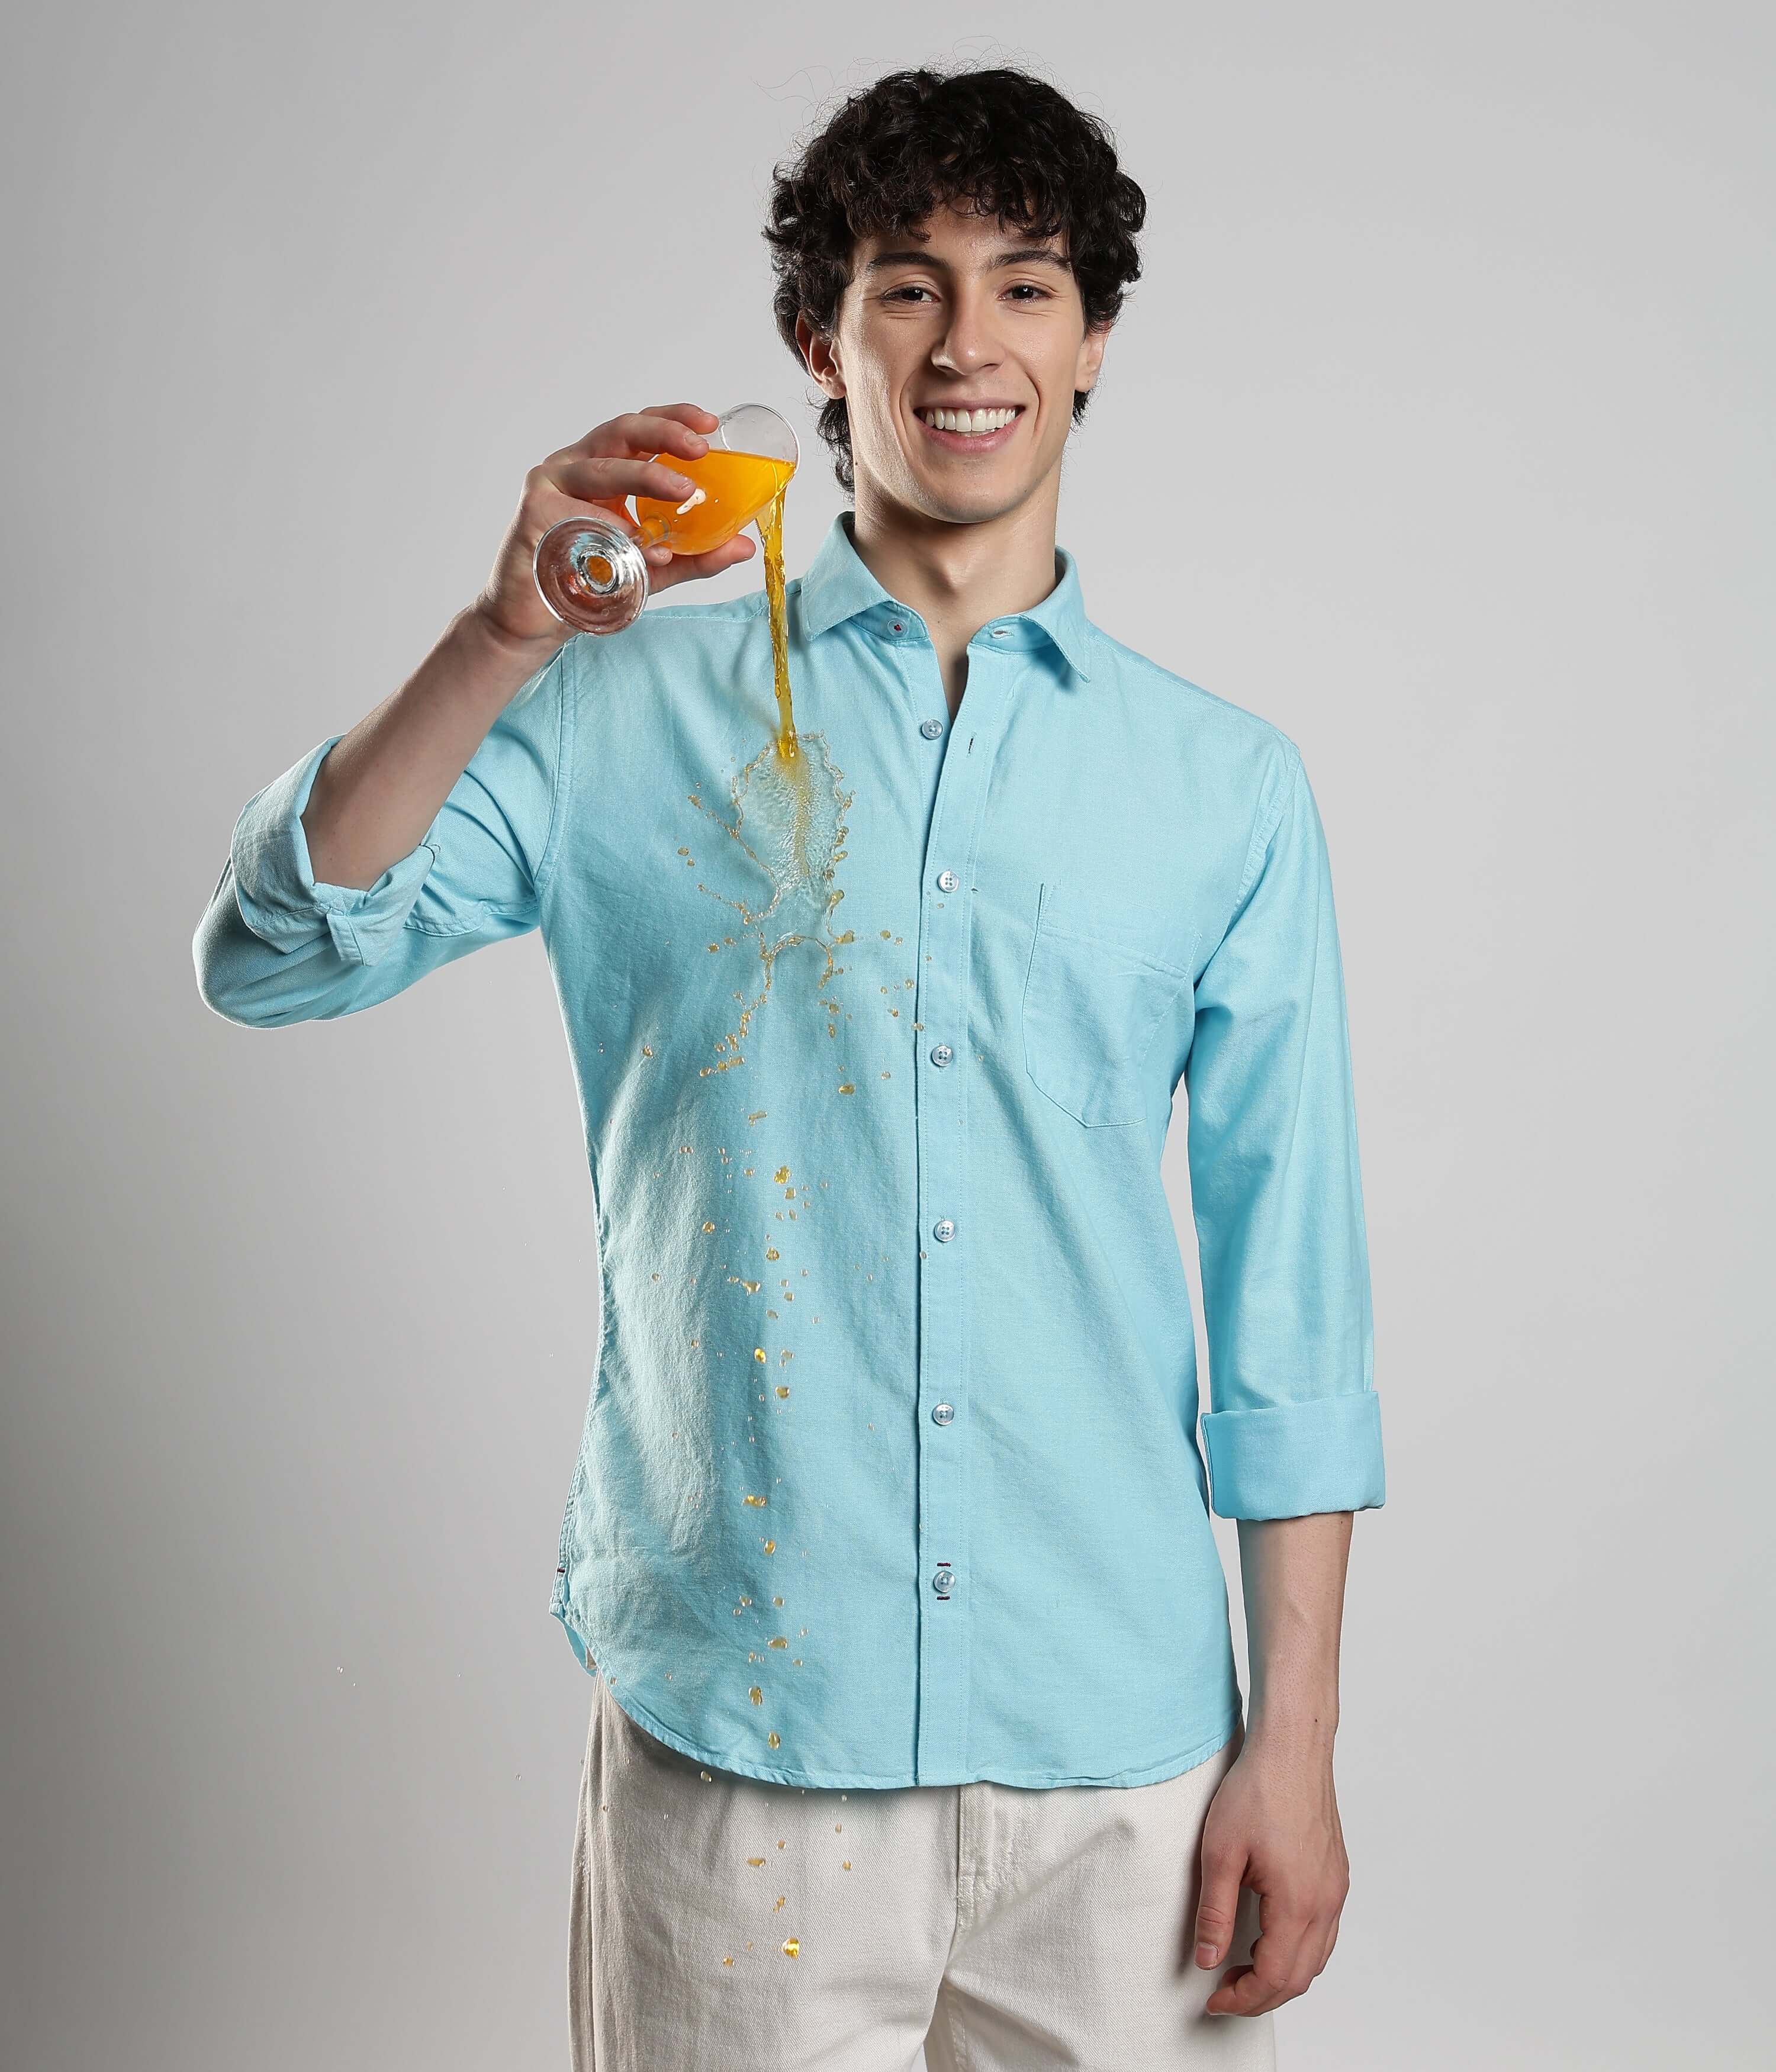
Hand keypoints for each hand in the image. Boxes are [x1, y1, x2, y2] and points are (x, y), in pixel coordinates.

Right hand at [471, 404, 758, 649]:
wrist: (537, 620)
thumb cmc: (590, 584)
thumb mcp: (654, 567)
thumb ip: (695, 554)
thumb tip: (745, 545)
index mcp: (604, 469)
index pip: (641, 430)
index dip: (674, 418)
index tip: (710, 424)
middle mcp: (576, 466)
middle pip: (621, 431)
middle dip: (664, 433)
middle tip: (700, 449)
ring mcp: (551, 485)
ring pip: (602, 468)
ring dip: (645, 475)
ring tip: (682, 489)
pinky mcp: (534, 512)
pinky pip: (579, 512)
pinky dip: (609, 524)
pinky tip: (631, 541)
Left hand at [1191, 1728, 1349, 2016]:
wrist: (1292, 1749)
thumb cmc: (1257, 1790)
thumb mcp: (1220, 1853)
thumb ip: (1215, 1913)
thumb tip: (1207, 1959)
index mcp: (1298, 1903)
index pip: (1274, 1976)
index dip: (1242, 1997)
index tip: (1214, 1998)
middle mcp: (1326, 1903)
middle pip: (1300, 1977)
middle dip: (1261, 1996)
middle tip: (1225, 1993)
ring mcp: (1336, 1889)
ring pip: (1317, 1958)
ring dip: (1283, 1976)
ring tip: (1244, 1970)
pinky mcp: (1336, 1875)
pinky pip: (1325, 1932)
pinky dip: (1299, 1951)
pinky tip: (1272, 1939)